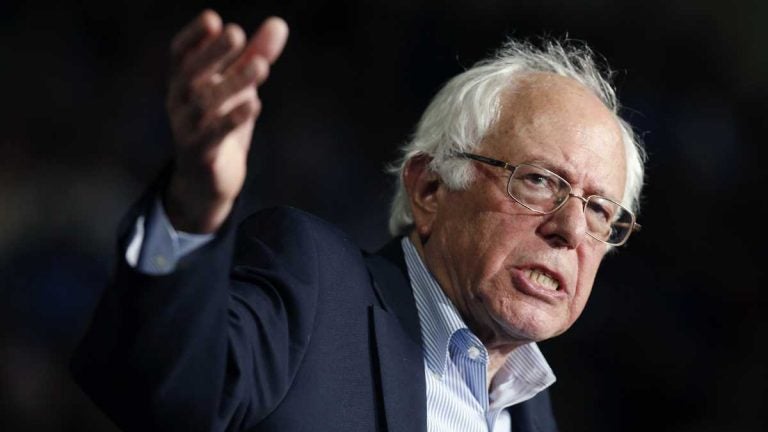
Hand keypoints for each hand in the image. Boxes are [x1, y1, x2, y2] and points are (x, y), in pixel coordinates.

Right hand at [163, 10, 287, 232]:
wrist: (208, 180)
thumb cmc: (221, 125)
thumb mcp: (240, 89)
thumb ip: (255, 56)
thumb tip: (279, 24)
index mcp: (183, 82)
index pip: (181, 54)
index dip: (194, 36)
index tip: (213, 19)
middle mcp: (178, 103)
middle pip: (190, 74)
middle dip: (213, 53)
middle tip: (236, 33)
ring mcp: (186, 129)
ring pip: (205, 105)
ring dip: (233, 83)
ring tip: (261, 66)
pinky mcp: (200, 154)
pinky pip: (213, 136)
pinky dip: (233, 120)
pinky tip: (254, 104)